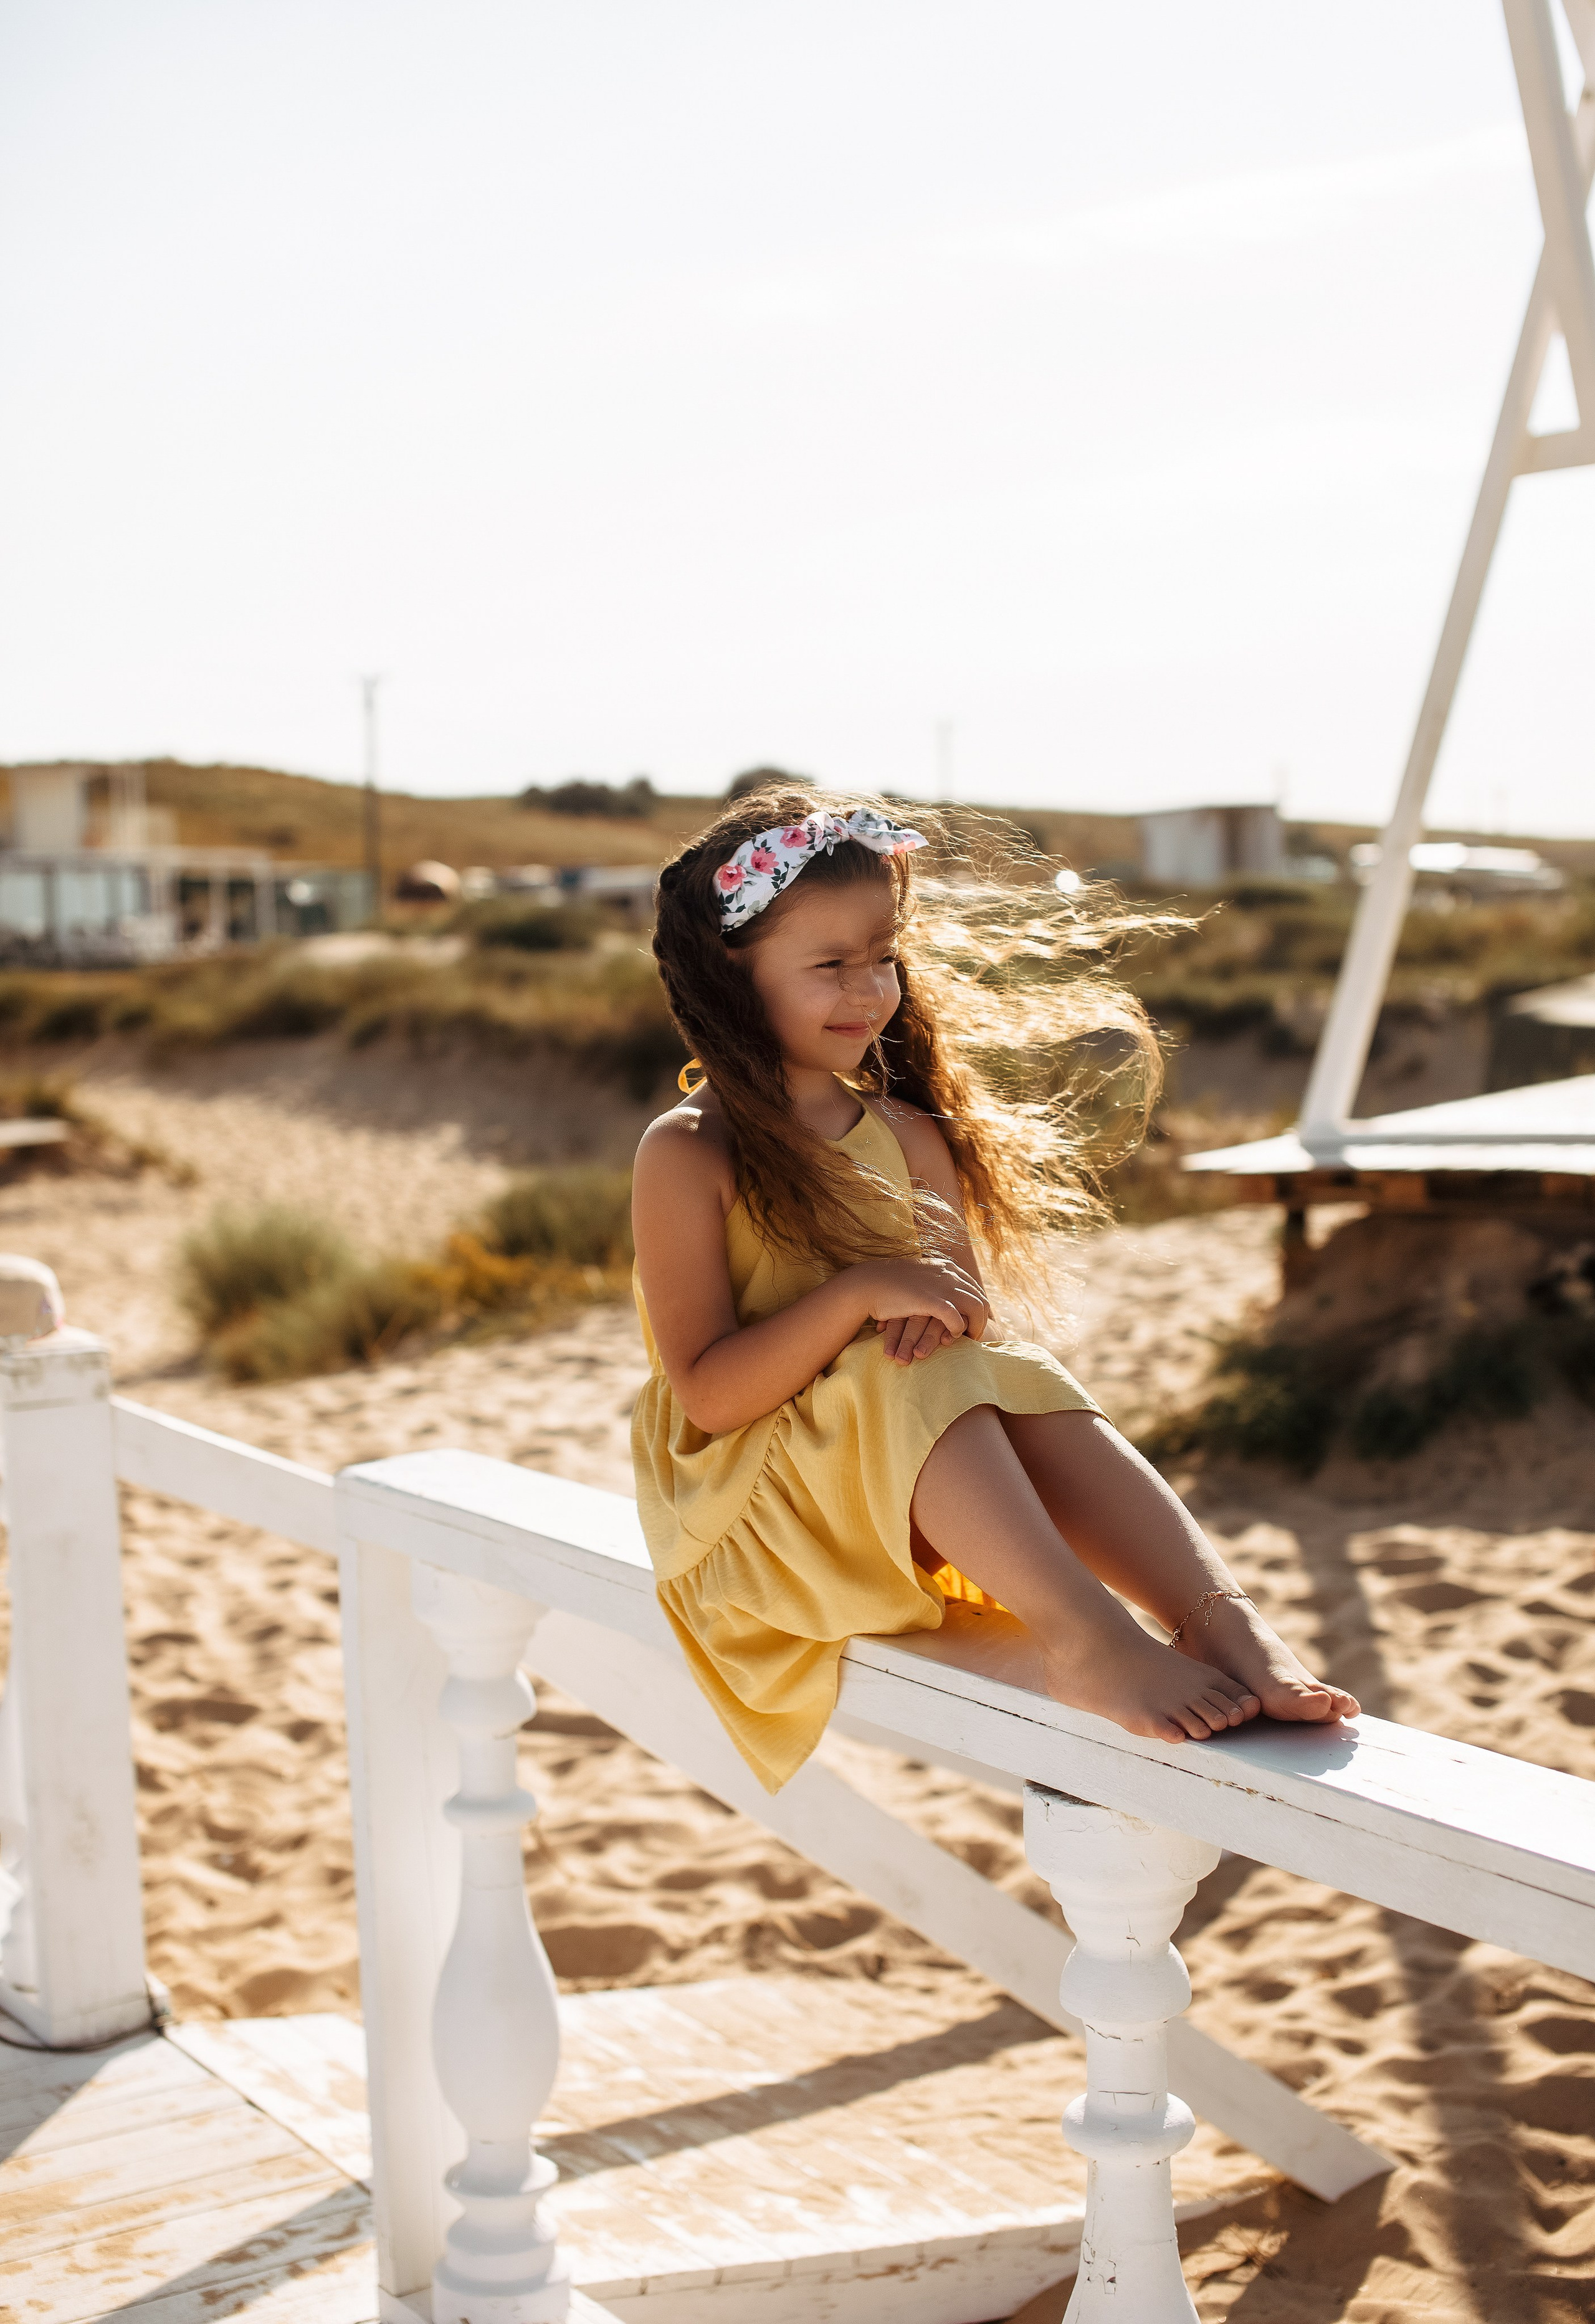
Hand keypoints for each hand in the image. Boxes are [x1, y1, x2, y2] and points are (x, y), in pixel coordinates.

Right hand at [853, 1258, 987, 1365]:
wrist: (868, 1284)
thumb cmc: (889, 1284)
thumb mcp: (918, 1277)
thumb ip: (934, 1282)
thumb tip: (944, 1296)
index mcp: (947, 1267)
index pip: (975, 1289)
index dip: (977, 1309)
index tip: (972, 1323)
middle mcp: (950, 1273)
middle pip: (980, 1299)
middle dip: (981, 1321)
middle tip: (973, 1336)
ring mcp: (942, 1285)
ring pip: (976, 1308)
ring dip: (975, 1327)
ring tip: (967, 1340)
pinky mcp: (932, 1301)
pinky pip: (957, 1319)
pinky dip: (958, 1330)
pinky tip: (951, 1338)